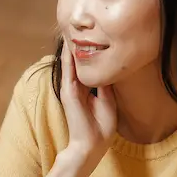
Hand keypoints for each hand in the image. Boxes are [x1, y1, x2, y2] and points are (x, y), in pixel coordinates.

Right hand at [59, 42, 117, 160]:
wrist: (91, 145)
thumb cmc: (100, 128)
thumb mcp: (108, 103)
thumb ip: (105, 87)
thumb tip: (106, 71)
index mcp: (87, 92)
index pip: (87, 70)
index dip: (89, 56)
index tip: (92, 41)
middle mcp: (78, 88)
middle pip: (77, 64)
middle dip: (77, 49)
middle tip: (76, 30)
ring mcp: (72, 90)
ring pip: (70, 65)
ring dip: (70, 50)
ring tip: (69, 33)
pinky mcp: (69, 93)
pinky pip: (68, 72)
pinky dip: (67, 60)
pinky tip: (67, 48)